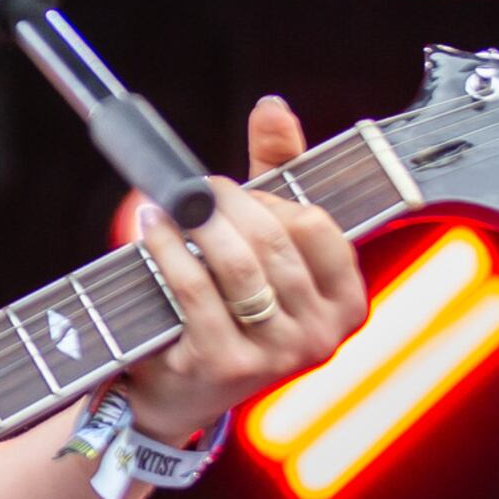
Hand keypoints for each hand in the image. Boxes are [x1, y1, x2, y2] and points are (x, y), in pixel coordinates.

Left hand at [121, 98, 364, 444]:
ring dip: (196, 223)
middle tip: (198, 192)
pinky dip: (168, 248)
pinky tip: (151, 228)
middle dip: (228, 205)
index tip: (243, 194)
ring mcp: (274, 357)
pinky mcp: (224, 365)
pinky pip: (194, 289)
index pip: (318, 226)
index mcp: (347, 305)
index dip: (274, 200)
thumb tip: (272, 107)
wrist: (181, 390)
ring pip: (236, 265)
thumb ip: (279, 172)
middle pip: (273, 241)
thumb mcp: (268, 243)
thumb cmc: (233, 309)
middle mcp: (321, 337)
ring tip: (171, 205)